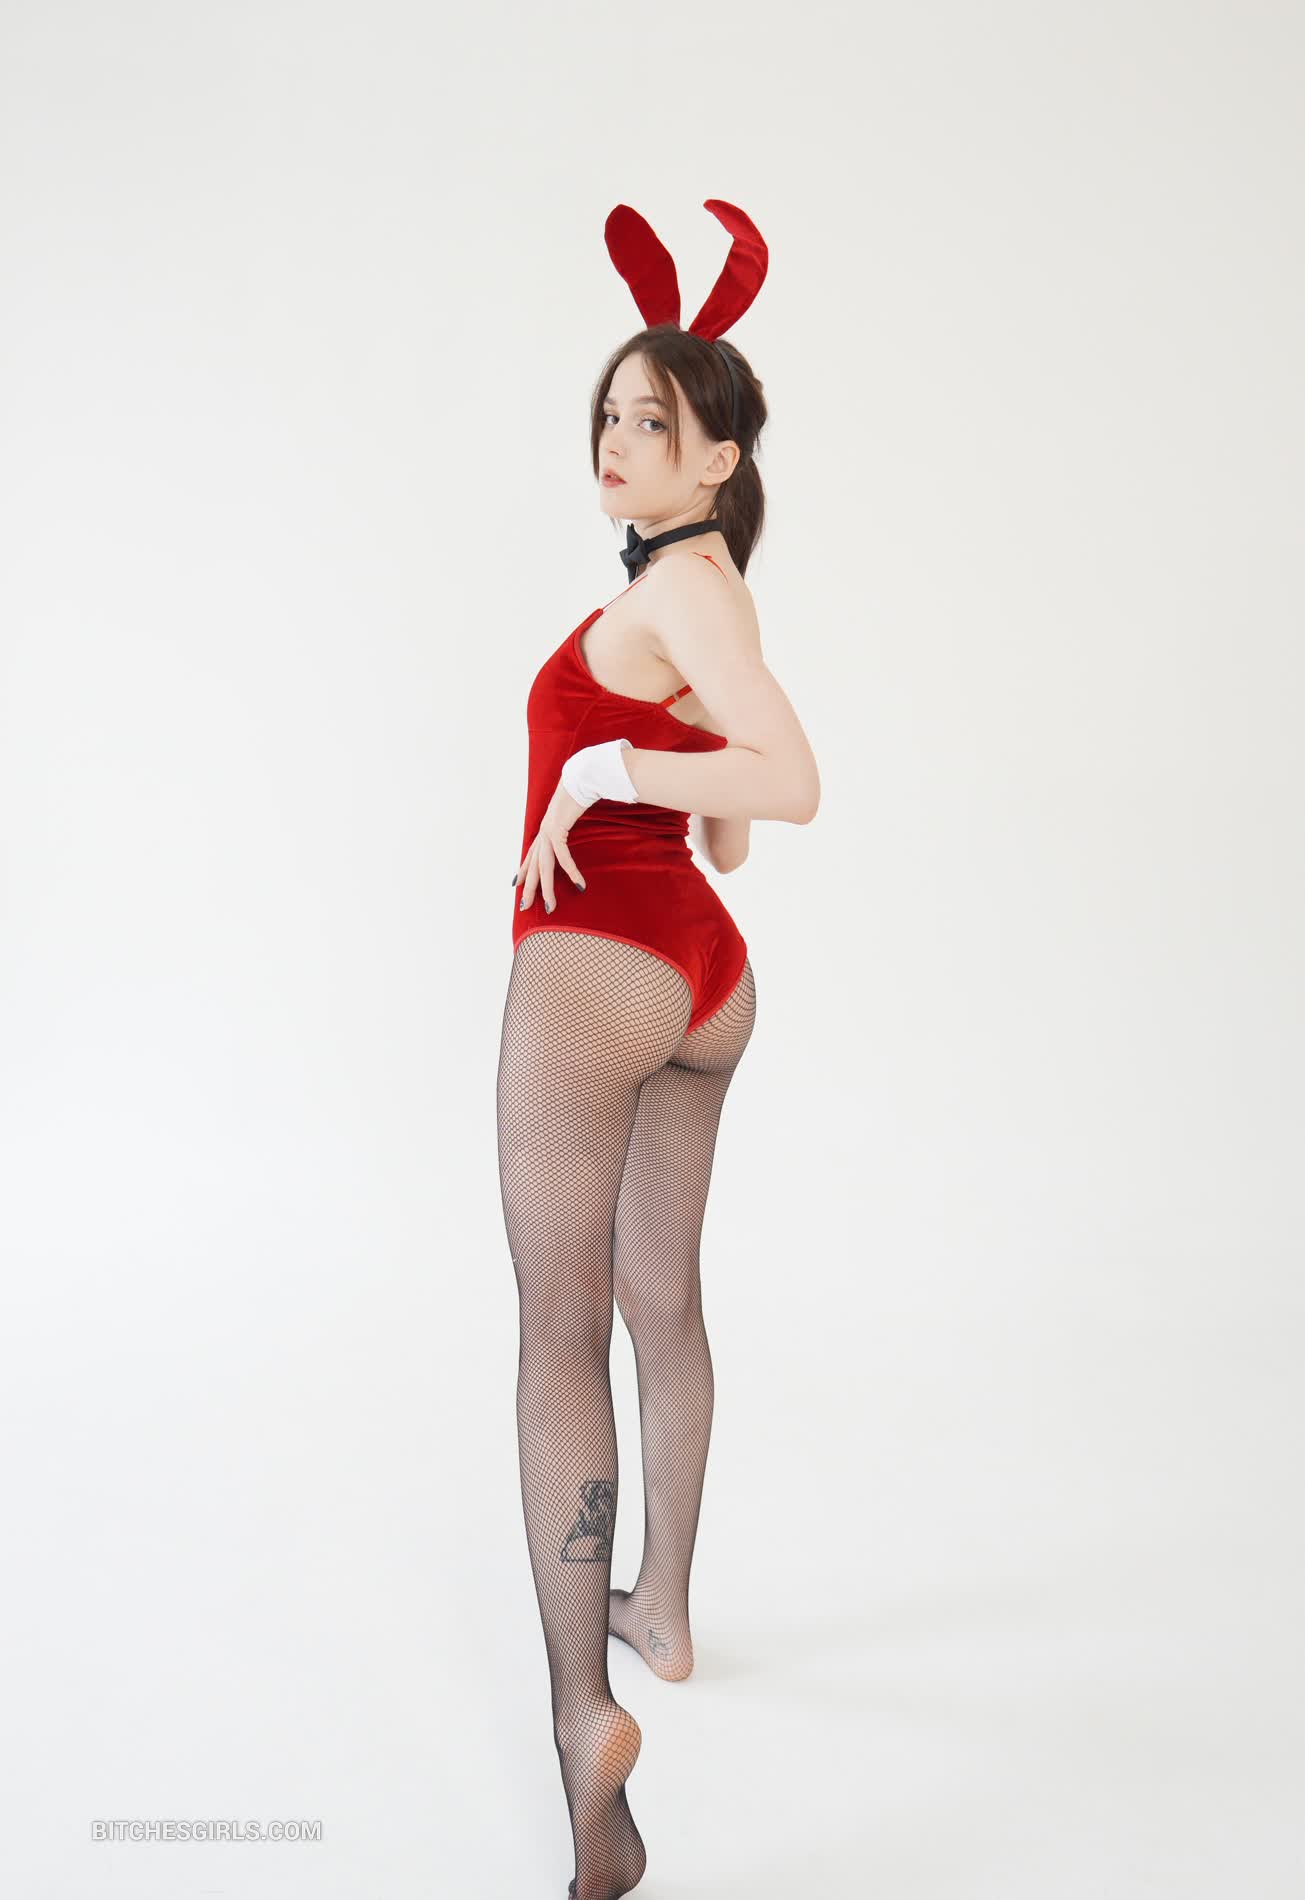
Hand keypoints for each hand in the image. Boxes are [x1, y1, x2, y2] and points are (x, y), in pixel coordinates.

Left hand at [514, 778, 587, 914]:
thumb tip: (570, 827)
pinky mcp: (557, 830)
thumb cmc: (578, 793)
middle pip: (533, 866)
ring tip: (551, 906)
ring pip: (544, 867)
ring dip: (548, 889)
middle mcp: (542, 833)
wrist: (579, 778)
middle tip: (524, 906)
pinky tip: (578, 884)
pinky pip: (563, 857)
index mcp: (544, 830)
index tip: (516, 883)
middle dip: (529, 888)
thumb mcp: (570, 813)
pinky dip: (571, 871)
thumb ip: (567, 822)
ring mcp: (548, 832)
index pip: (530, 855)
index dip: (523, 870)